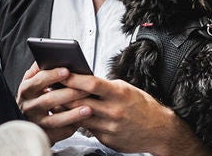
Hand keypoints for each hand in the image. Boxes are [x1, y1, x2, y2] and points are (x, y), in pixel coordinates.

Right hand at [15, 62, 93, 142]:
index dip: (52, 75)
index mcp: (26, 90)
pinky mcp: (45, 135)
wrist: (30, 122)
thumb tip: (51, 57)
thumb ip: (41, 71)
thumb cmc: (37, 97)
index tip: (67, 70)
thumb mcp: (34, 83)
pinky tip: (84, 123)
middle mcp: (29, 106)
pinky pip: (60, 133)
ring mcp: (36, 122)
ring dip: (73, 114)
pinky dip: (72, 127)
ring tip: (88, 109)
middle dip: (69, 93)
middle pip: (48, 100)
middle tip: (86, 89)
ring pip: (55, 119)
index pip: (37, 81)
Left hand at [62, 75, 209, 155]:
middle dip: (64, 93)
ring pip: (80, 116)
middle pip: (80, 101)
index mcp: (119, 94)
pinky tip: (71, 116)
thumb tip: (84, 80)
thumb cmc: (143, 107)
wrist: (160, 131)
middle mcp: (114, 111)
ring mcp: (109, 128)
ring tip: (56, 100)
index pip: (91, 84)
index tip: (62, 72)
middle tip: (51, 86)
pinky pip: (88, 129)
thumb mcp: (127, 89)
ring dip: (66, 109)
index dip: (74, 78)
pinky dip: (79, 122)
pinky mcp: (107, 140)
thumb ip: (106, 86)